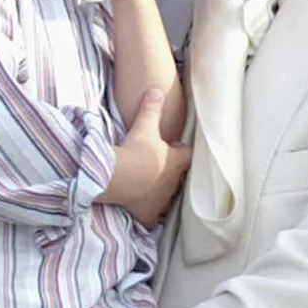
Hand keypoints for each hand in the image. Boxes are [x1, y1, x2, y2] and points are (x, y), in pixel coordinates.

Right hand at [100, 88, 190, 227]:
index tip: (170, 146)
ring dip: (157, 189)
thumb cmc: (136, 150)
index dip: (179, 150)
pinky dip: (146, 213)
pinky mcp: (148, 214)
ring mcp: (161, 200)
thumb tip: (156, 90)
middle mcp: (173, 182)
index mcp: (177, 161)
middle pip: (176, 176)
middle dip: (167, 170)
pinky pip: (150, 216)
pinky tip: (139, 209)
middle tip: (153, 164)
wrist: (120, 177)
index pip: (186, 155)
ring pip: (164, 196)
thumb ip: (152, 108)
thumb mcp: (145, 125)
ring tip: (144, 183)